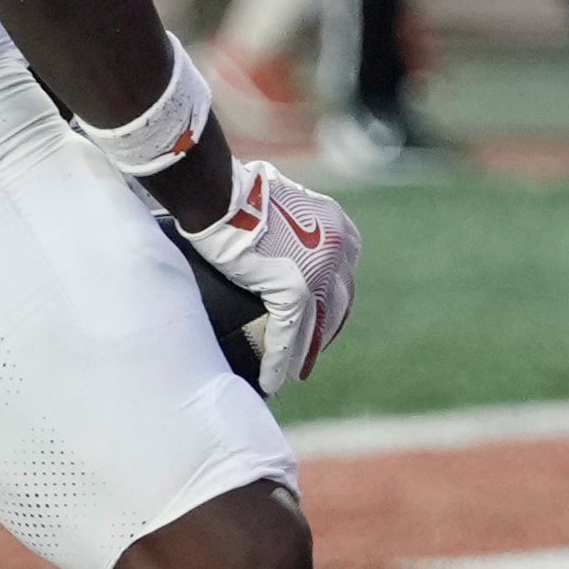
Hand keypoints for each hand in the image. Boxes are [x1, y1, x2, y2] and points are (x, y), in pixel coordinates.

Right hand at [182, 158, 359, 394]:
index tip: (325, 311)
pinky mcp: (294, 289)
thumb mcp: (281, 193)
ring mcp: (319, 271)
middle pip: (339, 302)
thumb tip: (278, 217)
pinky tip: (273, 379)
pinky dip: (280, 360)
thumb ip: (292, 213)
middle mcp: (337, 249)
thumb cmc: (238, 188)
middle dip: (326, 328)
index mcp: (337, 224)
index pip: (345, 271)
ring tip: (295, 373)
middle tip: (312, 350)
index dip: (336, 296)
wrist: (222, 195)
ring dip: (305, 353)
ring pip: (316, 324)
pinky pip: (289, 334)